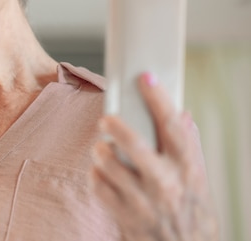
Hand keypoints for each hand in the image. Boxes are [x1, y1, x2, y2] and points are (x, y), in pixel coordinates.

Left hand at [89, 72, 218, 240]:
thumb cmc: (191, 209)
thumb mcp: (198, 177)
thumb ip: (189, 146)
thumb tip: (182, 114)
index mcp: (186, 168)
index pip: (172, 126)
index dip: (157, 98)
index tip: (145, 78)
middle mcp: (166, 183)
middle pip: (135, 144)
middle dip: (116, 126)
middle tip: (106, 118)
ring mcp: (143, 201)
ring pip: (110, 165)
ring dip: (101, 152)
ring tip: (102, 148)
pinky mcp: (124, 216)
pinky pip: (98, 187)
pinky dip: (95, 175)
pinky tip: (100, 172)